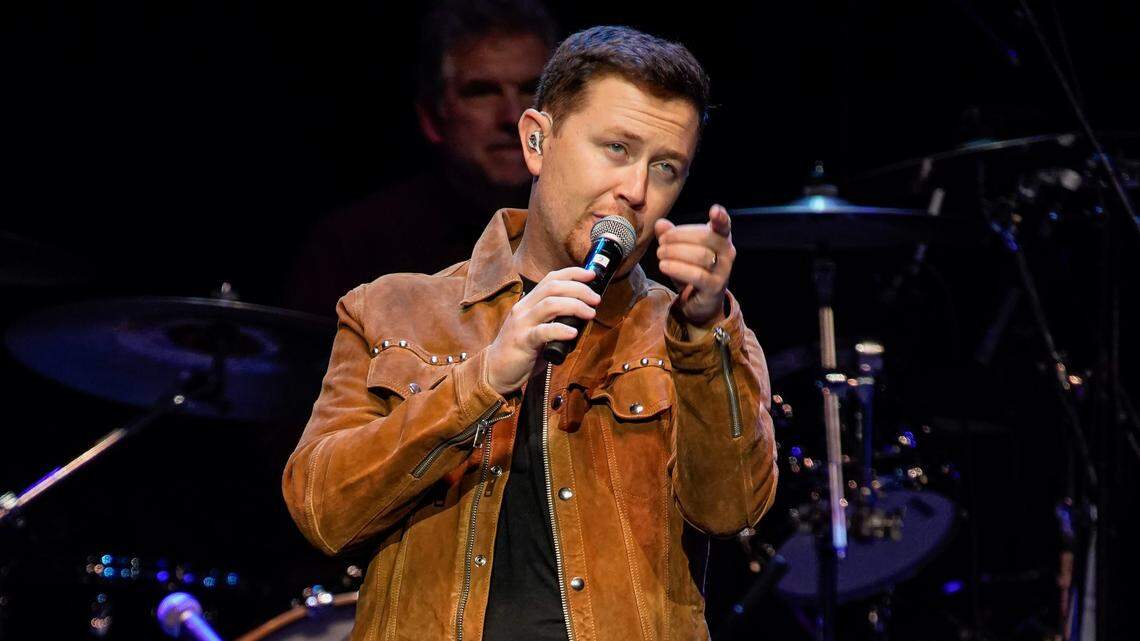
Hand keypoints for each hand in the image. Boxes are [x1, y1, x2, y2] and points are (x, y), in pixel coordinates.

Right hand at [484, 267, 599, 394]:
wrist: (495, 371)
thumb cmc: (521, 351)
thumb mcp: (537, 328)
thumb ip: (554, 319)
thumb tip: (582, 316)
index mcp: (528, 303)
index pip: (551, 278)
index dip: (573, 274)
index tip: (592, 276)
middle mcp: (524, 309)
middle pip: (553, 287)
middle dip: (579, 289)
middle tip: (596, 299)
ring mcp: (522, 324)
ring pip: (550, 304)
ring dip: (575, 306)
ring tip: (590, 313)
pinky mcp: (522, 342)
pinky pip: (543, 332)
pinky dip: (560, 329)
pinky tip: (573, 333)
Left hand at [654, 203, 734, 328]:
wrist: (702, 303)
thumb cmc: (693, 270)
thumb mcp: (681, 251)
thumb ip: (671, 236)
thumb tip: (660, 223)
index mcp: (721, 239)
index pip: (724, 225)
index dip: (721, 217)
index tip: (714, 210)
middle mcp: (726, 253)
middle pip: (706, 237)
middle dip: (679, 236)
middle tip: (662, 241)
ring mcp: (723, 271)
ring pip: (701, 256)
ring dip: (675, 252)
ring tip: (660, 254)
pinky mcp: (714, 287)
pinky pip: (697, 275)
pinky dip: (677, 268)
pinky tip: (664, 266)